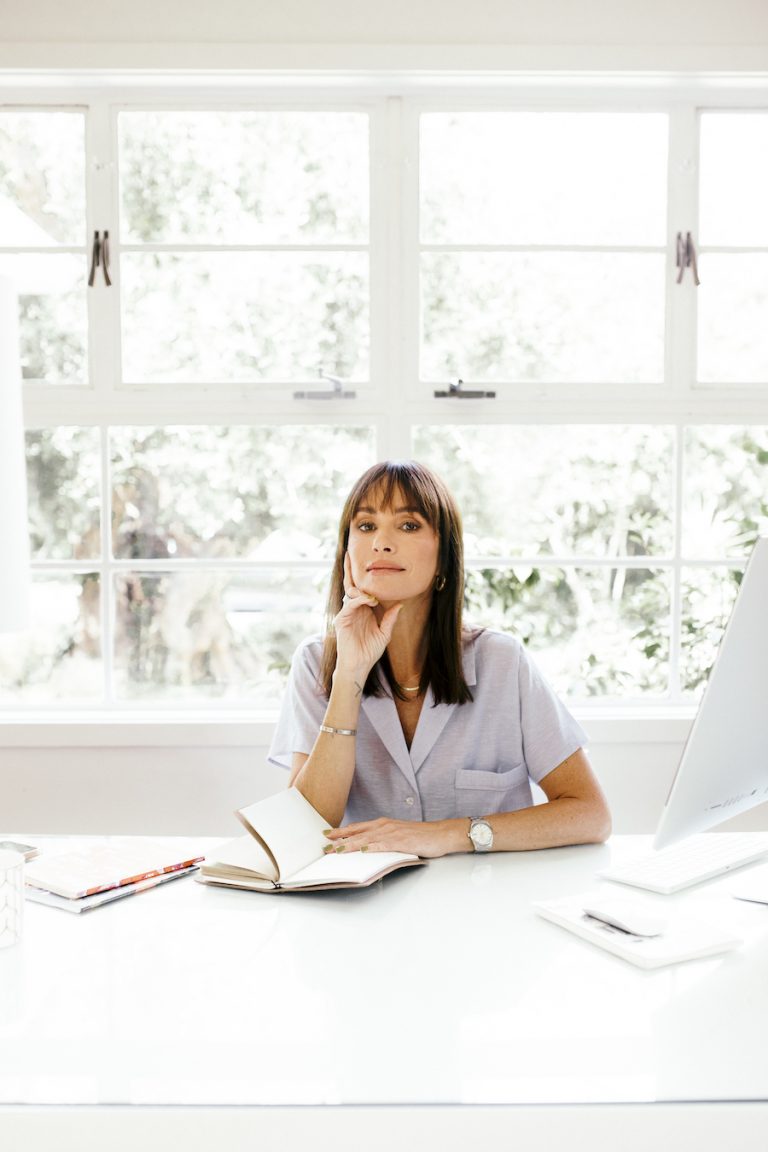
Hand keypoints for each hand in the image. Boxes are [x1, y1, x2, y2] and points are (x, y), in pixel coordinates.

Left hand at [323, 817, 454, 858]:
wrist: (441, 833)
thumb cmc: (421, 836)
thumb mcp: (398, 835)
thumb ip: (383, 840)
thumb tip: (367, 848)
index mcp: (383, 824)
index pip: (357, 828)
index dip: (341, 831)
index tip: (327, 835)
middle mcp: (385, 825)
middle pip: (357, 832)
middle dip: (339, 838)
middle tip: (324, 844)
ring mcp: (392, 833)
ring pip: (366, 838)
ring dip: (350, 844)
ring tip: (336, 849)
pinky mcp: (401, 841)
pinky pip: (384, 844)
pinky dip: (372, 847)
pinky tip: (363, 849)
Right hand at [333, 553, 401, 676]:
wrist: (359, 666)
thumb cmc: (370, 651)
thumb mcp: (385, 633)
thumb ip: (390, 618)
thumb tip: (400, 604)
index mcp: (363, 610)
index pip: (362, 590)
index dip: (363, 577)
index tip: (367, 563)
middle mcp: (353, 609)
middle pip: (351, 585)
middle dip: (349, 570)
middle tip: (349, 554)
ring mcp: (346, 613)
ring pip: (350, 592)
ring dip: (360, 586)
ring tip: (370, 583)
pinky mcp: (342, 620)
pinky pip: (350, 604)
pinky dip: (360, 600)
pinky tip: (370, 600)